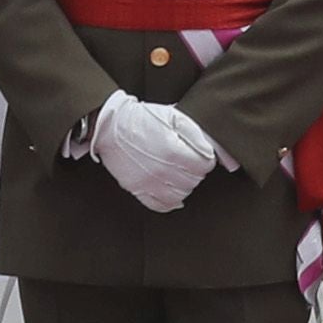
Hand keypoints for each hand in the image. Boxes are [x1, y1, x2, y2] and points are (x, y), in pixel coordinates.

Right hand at [88, 98, 224, 212]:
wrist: (111, 126)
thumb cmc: (142, 118)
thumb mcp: (174, 116)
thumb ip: (197, 134)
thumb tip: (211, 152)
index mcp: (172, 151)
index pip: (205, 165)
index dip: (204, 157)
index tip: (197, 153)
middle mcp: (162, 170)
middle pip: (195, 180)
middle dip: (194, 169)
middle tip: (186, 159)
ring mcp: (149, 183)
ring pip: (182, 195)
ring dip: (184, 184)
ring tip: (176, 170)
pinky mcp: (138, 189)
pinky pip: (162, 206)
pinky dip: (170, 200)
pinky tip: (169, 187)